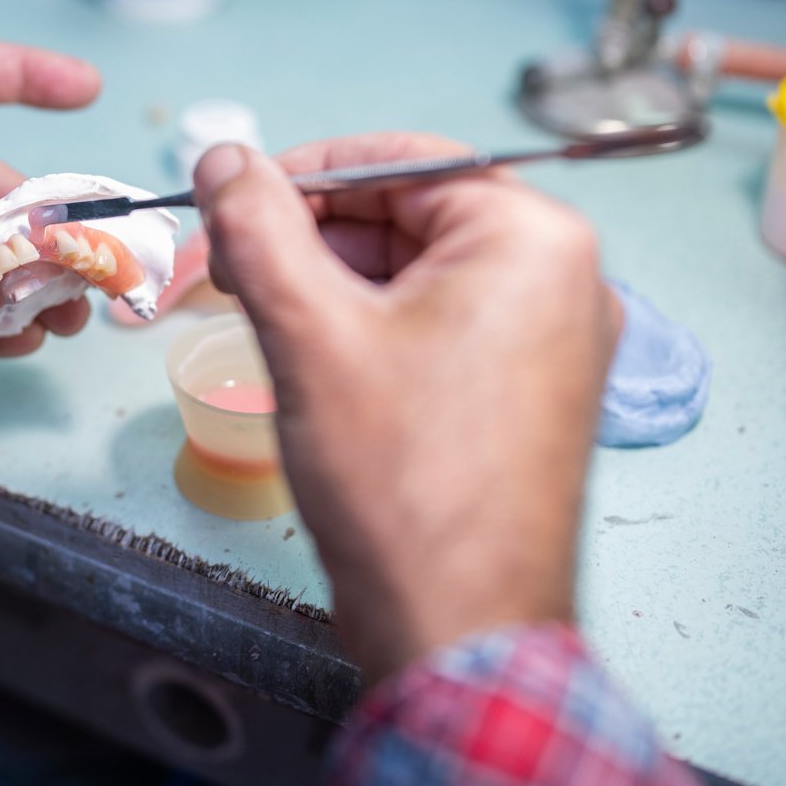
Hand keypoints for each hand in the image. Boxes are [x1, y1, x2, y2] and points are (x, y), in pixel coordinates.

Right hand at [192, 135, 620, 684]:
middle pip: (407, 214)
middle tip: (225, 271)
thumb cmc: (401, 480)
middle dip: (308, 237)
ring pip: (415, 273)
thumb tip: (227, 157)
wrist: (458, 628)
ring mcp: (551, 340)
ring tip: (256, 318)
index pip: (400, 161)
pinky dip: (367, 327)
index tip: (232, 200)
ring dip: (328, 284)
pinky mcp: (527, 391)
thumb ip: (260, 227)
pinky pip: (437, 324)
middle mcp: (560, 278)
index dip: (301, 174)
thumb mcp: (309, 331)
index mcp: (531, 239)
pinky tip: (308, 357)